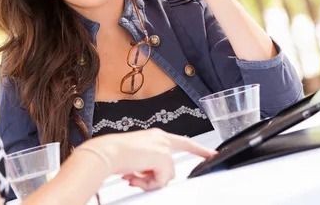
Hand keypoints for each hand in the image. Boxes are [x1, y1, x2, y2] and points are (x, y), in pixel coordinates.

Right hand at [87, 129, 215, 190]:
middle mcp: (161, 138)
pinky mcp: (163, 156)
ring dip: (149, 181)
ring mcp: (163, 147)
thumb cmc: (115, 154)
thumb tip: (153, 179)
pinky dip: (148, 183)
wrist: (107, 152)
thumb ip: (149, 165)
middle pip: (170, 168)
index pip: (183, 142)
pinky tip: (136, 176)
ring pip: (166, 176)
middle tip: (136, 178)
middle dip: (154, 178)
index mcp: (155, 136)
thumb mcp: (136, 159)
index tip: (212, 154)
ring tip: (133, 176)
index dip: (199, 149)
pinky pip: (162, 180)